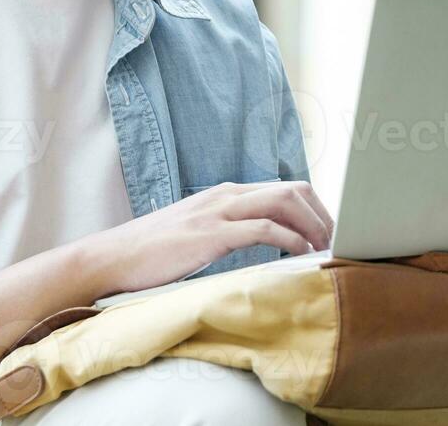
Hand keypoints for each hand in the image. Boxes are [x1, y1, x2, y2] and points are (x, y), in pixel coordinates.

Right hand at [75, 180, 334, 296]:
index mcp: (225, 194)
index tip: (329, 233)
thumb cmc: (152, 252)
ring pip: (284, 202)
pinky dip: (289, 239)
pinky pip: (263, 229)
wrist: (110, 258)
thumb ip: (227, 229)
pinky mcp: (210, 234)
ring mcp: (218, 211)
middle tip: (337, 242)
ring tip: (327, 248)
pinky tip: (300, 254)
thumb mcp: (196, 232)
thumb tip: (260, 243)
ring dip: (313, 225)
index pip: (285, 189)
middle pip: (293, 190)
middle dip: (322, 214)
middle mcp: (226, 195)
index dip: (314, 209)